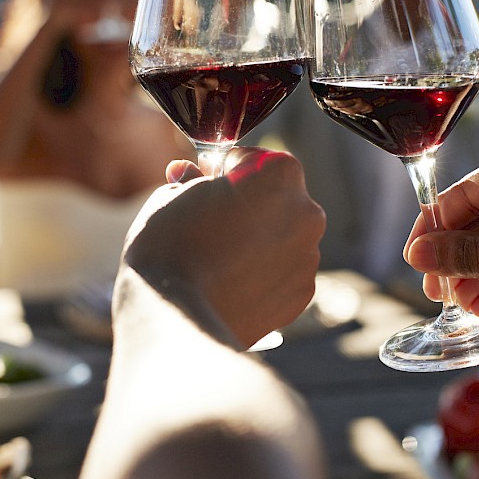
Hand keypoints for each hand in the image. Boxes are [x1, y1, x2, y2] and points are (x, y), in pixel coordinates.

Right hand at [121, 148, 325, 347]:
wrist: (177, 319)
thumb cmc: (170, 248)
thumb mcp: (169, 197)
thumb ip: (190, 182)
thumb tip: (188, 176)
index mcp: (280, 174)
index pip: (253, 159)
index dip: (225, 169)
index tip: (205, 183)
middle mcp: (307, 212)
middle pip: (275, 198)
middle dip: (247, 205)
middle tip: (210, 222)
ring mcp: (308, 256)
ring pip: (282, 237)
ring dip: (257, 240)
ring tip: (217, 260)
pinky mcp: (302, 294)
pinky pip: (283, 272)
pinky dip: (263, 274)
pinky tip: (230, 283)